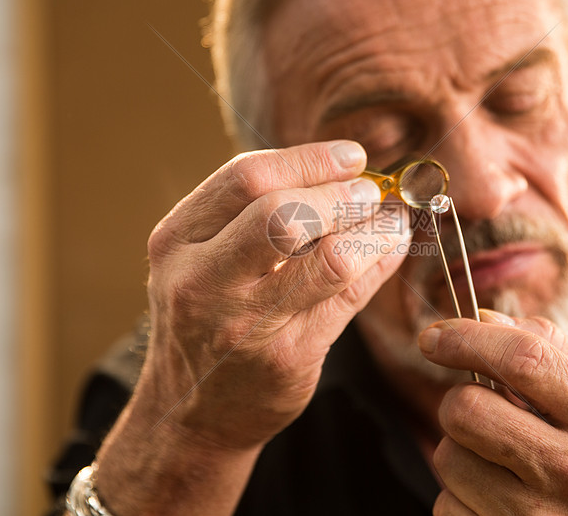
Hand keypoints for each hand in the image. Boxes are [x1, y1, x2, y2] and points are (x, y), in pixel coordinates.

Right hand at [136, 140, 410, 449]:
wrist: (189, 411)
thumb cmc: (206, 319)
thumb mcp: (203, 260)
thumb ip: (254, 215)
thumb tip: (344, 173)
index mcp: (176, 241)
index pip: (246, 177)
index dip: (309, 160)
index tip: (350, 156)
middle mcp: (202, 280)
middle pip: (282, 213)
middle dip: (339, 194)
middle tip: (369, 192)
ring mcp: (243, 324)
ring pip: (328, 257)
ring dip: (371, 229)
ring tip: (388, 220)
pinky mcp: (285, 357)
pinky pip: (349, 297)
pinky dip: (380, 263)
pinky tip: (390, 250)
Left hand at [418, 310, 567, 513]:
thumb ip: (547, 345)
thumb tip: (482, 320)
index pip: (524, 360)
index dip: (466, 339)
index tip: (433, 337)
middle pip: (467, 411)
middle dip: (460, 401)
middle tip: (480, 410)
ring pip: (448, 457)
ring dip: (460, 450)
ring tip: (497, 459)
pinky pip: (444, 504)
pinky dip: (460, 494)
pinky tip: (493, 495)